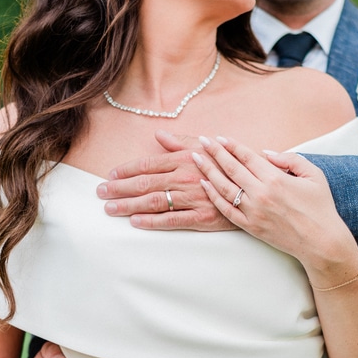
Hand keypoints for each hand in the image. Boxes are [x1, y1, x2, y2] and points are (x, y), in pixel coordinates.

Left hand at [96, 130, 235, 230]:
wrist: (257, 186)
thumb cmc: (229, 165)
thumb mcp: (207, 147)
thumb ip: (181, 142)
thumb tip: (160, 135)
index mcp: (184, 159)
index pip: (148, 164)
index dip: (126, 170)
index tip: (110, 175)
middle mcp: (185, 177)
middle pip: (145, 183)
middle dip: (119, 188)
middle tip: (100, 193)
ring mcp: (193, 197)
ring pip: (154, 202)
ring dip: (129, 205)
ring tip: (110, 208)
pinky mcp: (202, 217)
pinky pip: (172, 220)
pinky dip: (152, 221)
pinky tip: (135, 221)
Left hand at [193, 135, 357, 266]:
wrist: (320, 241)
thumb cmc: (320, 207)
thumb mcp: (314, 175)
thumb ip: (291, 159)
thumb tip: (266, 153)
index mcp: (276, 178)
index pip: (247, 157)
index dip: (232, 145)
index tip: (219, 137)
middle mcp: (261, 193)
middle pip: (231, 168)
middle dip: (215, 152)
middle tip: (202, 141)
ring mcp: (253, 211)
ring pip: (224, 187)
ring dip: (208, 171)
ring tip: (197, 158)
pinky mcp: (250, 226)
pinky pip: (226, 209)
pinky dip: (214, 196)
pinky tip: (205, 185)